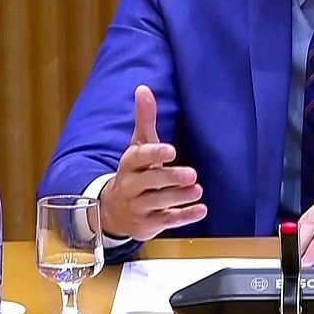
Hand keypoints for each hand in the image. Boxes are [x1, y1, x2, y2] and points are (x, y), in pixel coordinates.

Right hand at [99, 85, 207, 239]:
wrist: (112, 211)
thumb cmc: (134, 172)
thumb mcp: (138, 146)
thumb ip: (144, 119)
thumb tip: (143, 88)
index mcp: (129, 164)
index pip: (139, 158)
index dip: (154, 154)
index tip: (171, 150)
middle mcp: (131, 186)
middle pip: (151, 182)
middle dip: (170, 178)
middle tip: (191, 174)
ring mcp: (139, 207)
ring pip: (160, 203)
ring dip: (179, 197)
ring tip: (197, 190)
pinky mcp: (149, 224)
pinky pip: (168, 221)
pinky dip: (185, 217)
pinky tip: (201, 210)